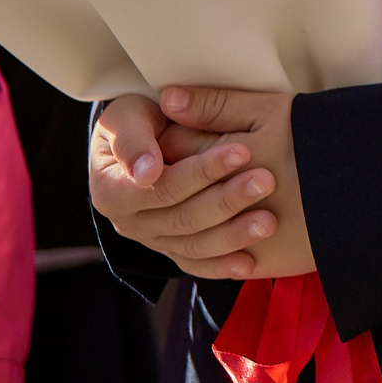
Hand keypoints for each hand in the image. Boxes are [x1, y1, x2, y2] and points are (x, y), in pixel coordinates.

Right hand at [89, 87, 311, 280]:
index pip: (162, 186)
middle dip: (227, 199)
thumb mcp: (127, 116)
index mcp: (113, 190)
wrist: (146, 136)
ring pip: (193, 245)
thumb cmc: (139, 117)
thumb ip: (133, 139)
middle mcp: (129, 221)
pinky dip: (222, 265)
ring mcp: (152, 239)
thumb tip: (147, 171)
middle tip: (266, 180)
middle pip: (182, 218)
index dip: (202, 171)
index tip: (243, 150)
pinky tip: (250, 264)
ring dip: (233, 235)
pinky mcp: (172, 248)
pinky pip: (197, 264)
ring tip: (269, 221)